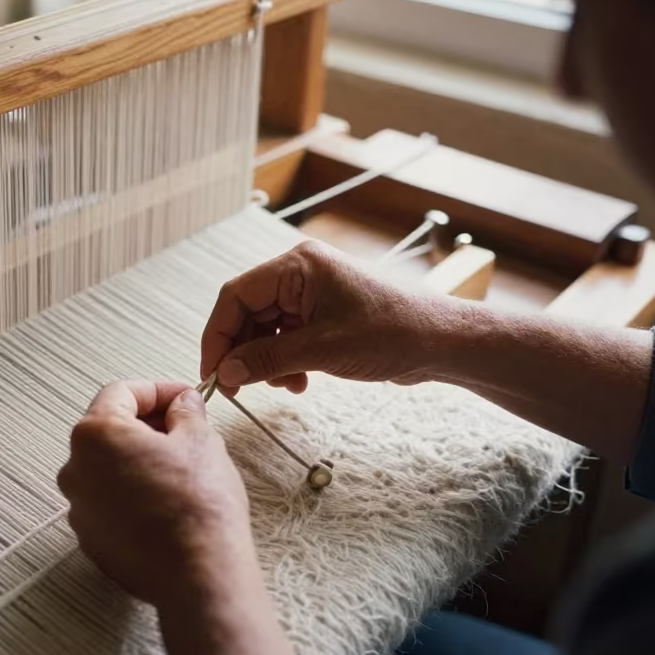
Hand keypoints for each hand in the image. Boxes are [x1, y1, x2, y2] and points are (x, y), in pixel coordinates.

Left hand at [57, 380, 257, 608]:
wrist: (198, 573)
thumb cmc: (197, 504)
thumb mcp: (200, 440)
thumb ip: (185, 412)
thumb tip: (183, 404)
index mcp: (95, 435)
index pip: (121, 392)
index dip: (158, 391)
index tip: (184, 398)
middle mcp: (75, 470)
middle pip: (109, 430)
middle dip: (147, 424)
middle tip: (186, 430)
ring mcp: (80, 509)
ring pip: (108, 469)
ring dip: (139, 460)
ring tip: (180, 469)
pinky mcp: (92, 541)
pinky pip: (109, 504)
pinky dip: (133, 495)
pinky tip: (167, 503)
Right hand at [200, 239, 452, 394]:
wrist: (441, 342)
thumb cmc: (394, 331)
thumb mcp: (323, 350)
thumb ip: (269, 359)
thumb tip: (228, 371)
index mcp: (297, 267)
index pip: (236, 296)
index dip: (218, 335)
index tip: (213, 371)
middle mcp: (300, 275)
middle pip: (247, 313)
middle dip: (242, 351)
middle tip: (239, 387)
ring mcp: (311, 295)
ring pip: (265, 329)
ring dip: (265, 360)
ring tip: (285, 384)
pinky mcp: (322, 315)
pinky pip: (285, 337)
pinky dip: (284, 361)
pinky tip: (298, 381)